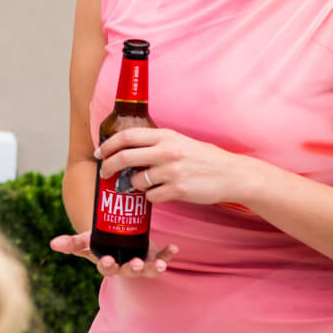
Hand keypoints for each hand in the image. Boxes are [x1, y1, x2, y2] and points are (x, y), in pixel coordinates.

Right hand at [49, 230, 179, 277]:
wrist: (116, 239)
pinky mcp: (154, 257)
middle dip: (133, 268)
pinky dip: (168, 254)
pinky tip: (173, 248)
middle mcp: (126, 268)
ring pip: (148, 270)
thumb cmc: (99, 243)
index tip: (108, 259)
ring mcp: (141, 264)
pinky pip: (163, 258)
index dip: (108, 265)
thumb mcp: (85, 241)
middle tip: (136, 263)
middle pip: (129, 271)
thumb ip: (70, 243)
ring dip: (154, 267)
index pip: (107, 268)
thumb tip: (52, 244)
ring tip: (160, 264)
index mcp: (109, 265)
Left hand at [96, 127, 255, 207]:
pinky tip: (161, 192)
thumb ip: (156, 143)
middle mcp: (167, 152)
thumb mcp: (179, 141)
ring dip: (135, 185)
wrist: (232, 174)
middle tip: (105, 172)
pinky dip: (151, 196)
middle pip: (124, 157)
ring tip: (147, 183)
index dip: (108, 145)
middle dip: (109, 166)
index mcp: (166, 136)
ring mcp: (172, 171)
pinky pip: (151, 196)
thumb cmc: (203, 158)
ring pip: (136, 181)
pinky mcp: (178, 190)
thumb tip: (125, 149)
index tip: (100, 153)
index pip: (127, 136)